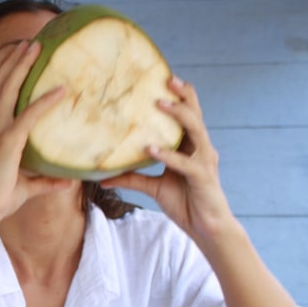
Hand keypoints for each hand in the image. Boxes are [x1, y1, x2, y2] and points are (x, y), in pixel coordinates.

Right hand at [0, 41, 74, 221]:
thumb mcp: (28, 186)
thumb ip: (47, 182)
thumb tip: (68, 182)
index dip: (4, 71)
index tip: (16, 55)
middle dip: (13, 60)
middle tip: (29, 42)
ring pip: (7, 90)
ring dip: (21, 67)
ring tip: (34, 48)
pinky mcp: (9, 142)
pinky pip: (29, 116)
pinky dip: (45, 102)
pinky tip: (60, 91)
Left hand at [101, 76, 234, 242]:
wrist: (205, 228)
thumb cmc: (184, 203)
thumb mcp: (153, 187)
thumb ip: (132, 178)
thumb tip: (102, 177)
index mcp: (191, 147)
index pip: (189, 115)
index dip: (181, 96)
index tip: (164, 78)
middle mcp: (201, 149)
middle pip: (195, 114)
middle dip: (183, 95)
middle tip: (167, 79)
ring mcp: (204, 161)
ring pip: (195, 130)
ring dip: (178, 115)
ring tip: (159, 104)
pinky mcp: (202, 177)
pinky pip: (184, 162)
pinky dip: (168, 155)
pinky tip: (150, 149)